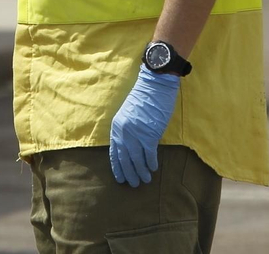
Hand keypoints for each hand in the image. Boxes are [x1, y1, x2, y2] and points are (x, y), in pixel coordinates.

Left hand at [109, 67, 179, 186]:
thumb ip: (127, 130)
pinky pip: (149, 153)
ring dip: (141, 171)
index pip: (114, 152)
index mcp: (116, 127)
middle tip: (134, 184)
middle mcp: (124, 132)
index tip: (120, 178)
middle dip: (129, 173)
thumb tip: (131, 148)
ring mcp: (136, 134)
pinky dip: (151, 162)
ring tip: (145, 180)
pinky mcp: (149, 134)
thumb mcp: (128, 114)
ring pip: (137, 159)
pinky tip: (153, 168)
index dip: (117, 167)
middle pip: (125, 158)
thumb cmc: (143, 98)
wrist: (154, 85)